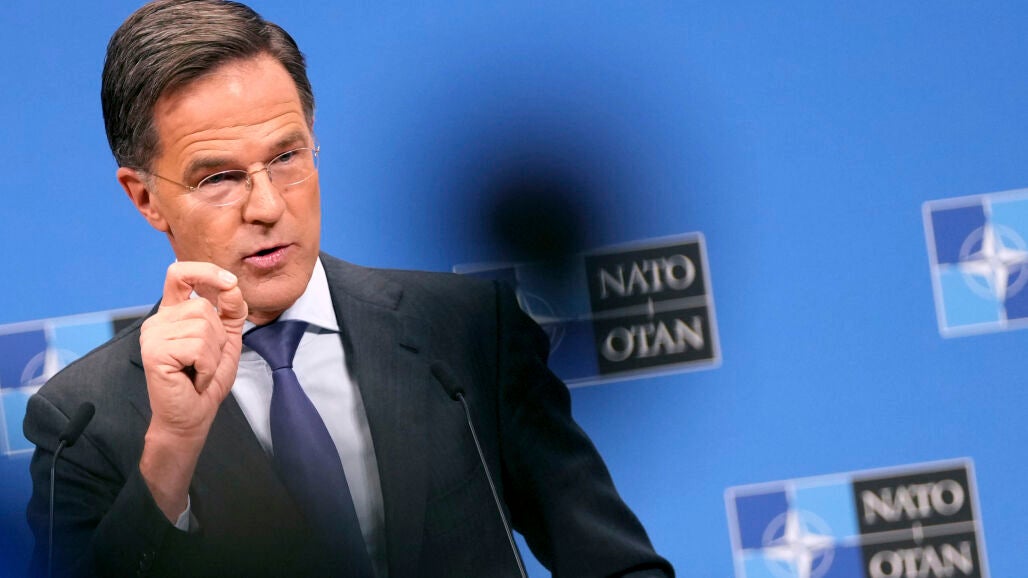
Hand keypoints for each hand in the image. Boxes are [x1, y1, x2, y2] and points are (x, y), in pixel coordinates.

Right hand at [138, 262, 246, 520]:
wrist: (192, 416)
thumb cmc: (206, 379)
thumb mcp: (227, 338)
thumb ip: (230, 310)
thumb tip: (231, 284)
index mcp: (173, 313)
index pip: (180, 274)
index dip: (205, 271)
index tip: (229, 282)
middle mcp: (159, 320)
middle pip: (204, 306)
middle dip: (218, 338)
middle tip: (205, 362)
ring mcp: (153, 335)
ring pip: (204, 327)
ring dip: (212, 356)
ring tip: (198, 371)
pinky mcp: (154, 351)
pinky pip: (198, 347)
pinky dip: (206, 367)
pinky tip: (194, 378)